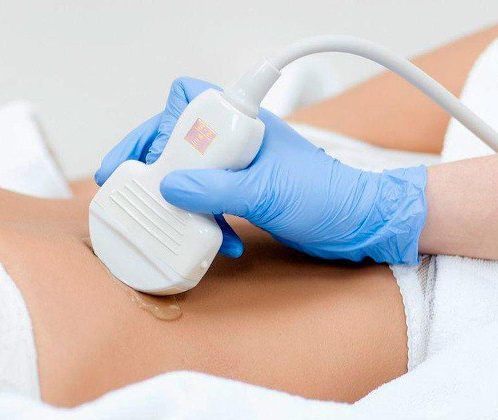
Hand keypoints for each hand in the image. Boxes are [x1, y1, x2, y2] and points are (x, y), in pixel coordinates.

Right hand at [96, 77, 427, 263]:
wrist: (364, 225)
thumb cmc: (329, 197)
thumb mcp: (267, 193)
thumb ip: (215, 190)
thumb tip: (168, 187)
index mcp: (245, 124)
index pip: (186, 99)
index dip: (154, 124)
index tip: (132, 158)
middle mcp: (239, 141)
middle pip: (178, 142)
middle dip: (157, 170)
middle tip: (135, 194)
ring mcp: (242, 169)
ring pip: (191, 176)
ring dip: (182, 203)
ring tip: (176, 223)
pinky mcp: (249, 197)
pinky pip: (211, 203)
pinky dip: (208, 222)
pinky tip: (220, 242)